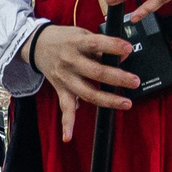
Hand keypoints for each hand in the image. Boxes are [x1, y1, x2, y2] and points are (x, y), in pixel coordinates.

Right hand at [30, 23, 138, 142]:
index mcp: (76, 43)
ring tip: (125, 103)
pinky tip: (68, 136)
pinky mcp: (61, 89)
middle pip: (96, 72)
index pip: (96, 44)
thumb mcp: (82, 34)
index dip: (112, 46)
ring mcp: (65, 77)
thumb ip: (102, 46)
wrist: (37, 45)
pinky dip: (66, 123)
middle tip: (134, 81)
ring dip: (107, 100)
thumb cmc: (64, 39)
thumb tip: (124, 56)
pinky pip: (64, 108)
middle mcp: (70, 61)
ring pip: (87, 92)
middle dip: (117, 78)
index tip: (128, 48)